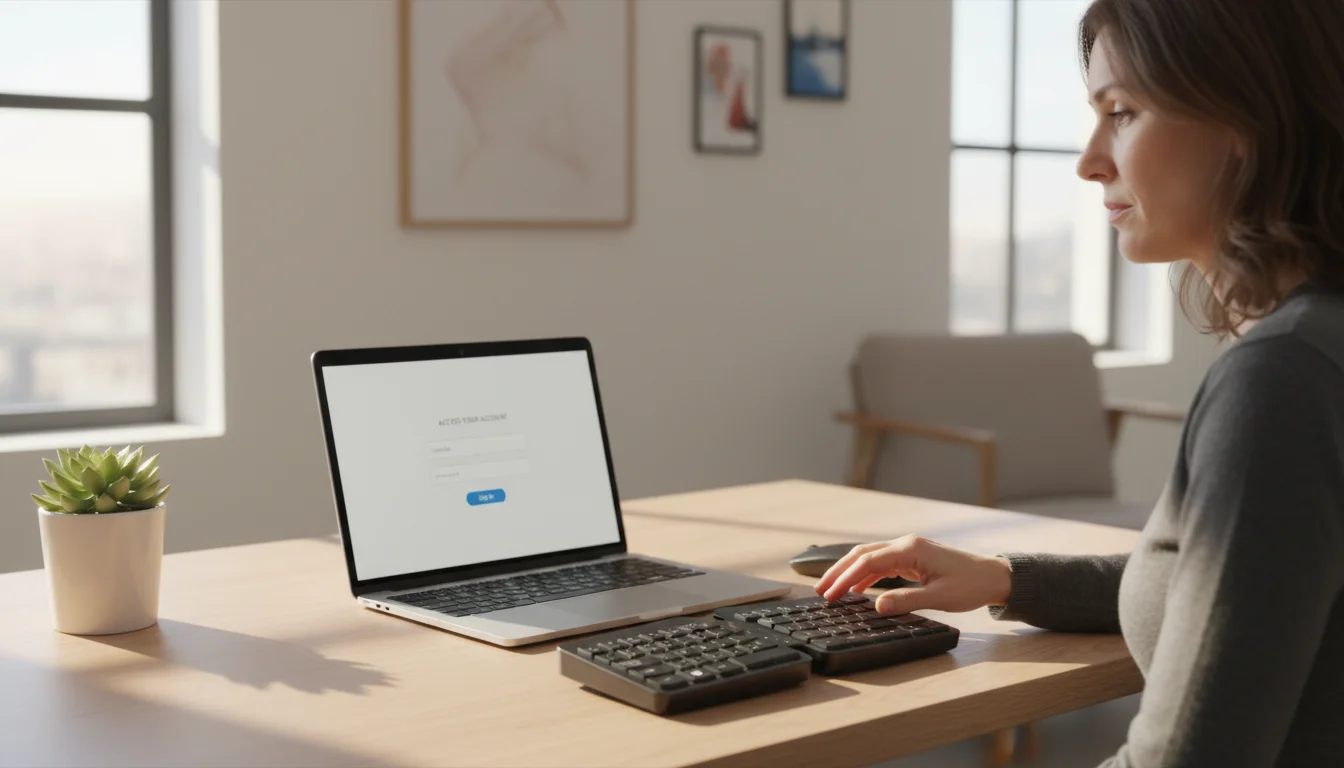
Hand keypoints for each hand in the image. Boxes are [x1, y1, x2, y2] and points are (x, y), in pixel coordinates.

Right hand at [813, 535, 1012, 615]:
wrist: (993, 577)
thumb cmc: (970, 585)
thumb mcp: (939, 597)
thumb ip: (906, 601)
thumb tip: (877, 606)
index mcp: (910, 549)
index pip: (867, 560)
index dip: (845, 577)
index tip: (830, 593)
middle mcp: (905, 544)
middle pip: (862, 554)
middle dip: (839, 571)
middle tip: (821, 591)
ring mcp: (908, 550)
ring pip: (869, 557)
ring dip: (849, 573)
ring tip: (831, 590)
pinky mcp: (912, 558)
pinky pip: (881, 564)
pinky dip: (865, 575)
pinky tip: (857, 589)